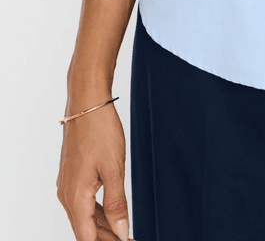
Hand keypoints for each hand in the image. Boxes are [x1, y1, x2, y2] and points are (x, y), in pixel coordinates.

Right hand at [56, 102, 133, 239]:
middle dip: (107, 238)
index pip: (87, 238)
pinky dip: (98, 212)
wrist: (87, 104)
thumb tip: (121, 231)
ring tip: (125, 231)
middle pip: (85, 231)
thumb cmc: (100, 131)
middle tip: (130, 238)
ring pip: (85, 217)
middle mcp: (67, 195)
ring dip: (104, 227)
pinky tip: (112, 214)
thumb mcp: (114, 168)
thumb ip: (117, 203)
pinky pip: (84, 203)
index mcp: (76, 197)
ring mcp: (68, 185)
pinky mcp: (72, 176)